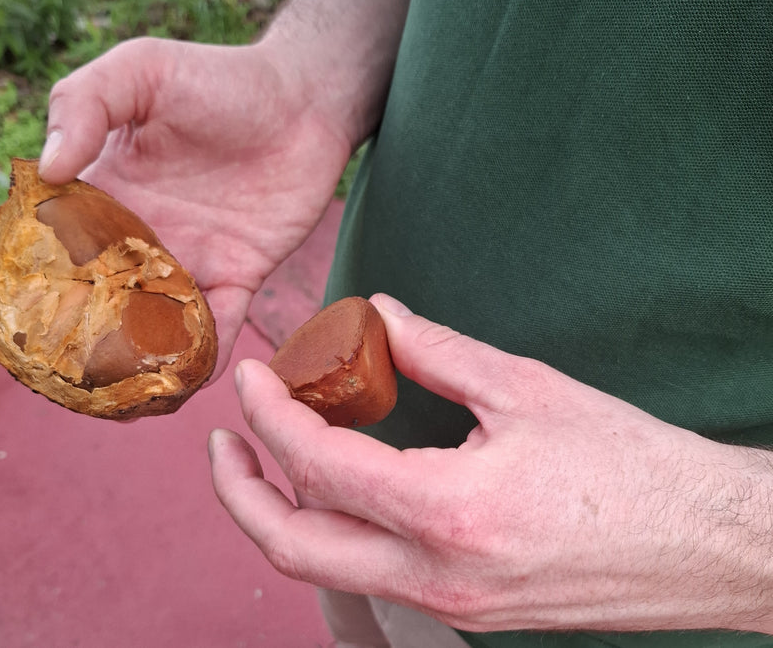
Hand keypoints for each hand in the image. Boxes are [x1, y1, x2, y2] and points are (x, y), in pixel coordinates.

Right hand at [40, 37, 352, 372]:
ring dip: (139, 361)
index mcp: (106, 190)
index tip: (17, 323)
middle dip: (83, 340)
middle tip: (66, 385)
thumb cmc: (221, 78)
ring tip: (123, 403)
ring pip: (155, 323)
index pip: (56, 244)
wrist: (304, 99)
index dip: (34, 282)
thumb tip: (45, 169)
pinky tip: (189, 383)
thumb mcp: (140, 71)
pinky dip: (204, 355)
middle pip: (101, 298)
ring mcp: (192, 257)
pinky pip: (218, 324)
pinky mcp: (240, 272)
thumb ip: (84, 104)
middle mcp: (143, 234)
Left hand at [208, 294, 772, 633]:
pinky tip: (343, 485)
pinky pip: (373, 574)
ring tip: (271, 457)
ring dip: (283, 513)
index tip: (251, 377)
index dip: (270, 414)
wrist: (702, 542)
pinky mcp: (466, 611)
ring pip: (328, 569)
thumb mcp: (525, 388)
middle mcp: (436, 576)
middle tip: (226, 441)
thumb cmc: (627, 463)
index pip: (319, 464)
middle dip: (241, 492)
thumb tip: (379, 315)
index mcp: (447, 512)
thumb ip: (436, 349)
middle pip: (294, 548)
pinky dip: (335, 530)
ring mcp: (449, 605)